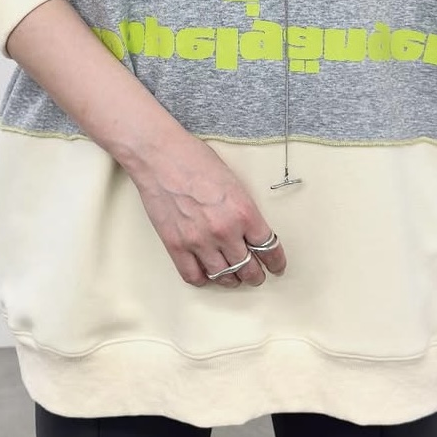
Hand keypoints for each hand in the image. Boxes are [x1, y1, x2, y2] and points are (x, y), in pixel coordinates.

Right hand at [129, 132, 286, 288]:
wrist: (160, 156)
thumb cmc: (195, 160)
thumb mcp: (233, 182)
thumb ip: (243, 210)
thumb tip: (249, 232)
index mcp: (244, 212)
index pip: (269, 248)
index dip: (276, 262)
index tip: (276, 267)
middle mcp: (224, 231)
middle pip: (248, 268)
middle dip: (255, 275)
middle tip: (256, 275)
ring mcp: (199, 241)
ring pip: (223, 276)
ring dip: (232, 280)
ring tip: (233, 278)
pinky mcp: (175, 246)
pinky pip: (193, 276)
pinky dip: (204, 279)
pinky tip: (207, 273)